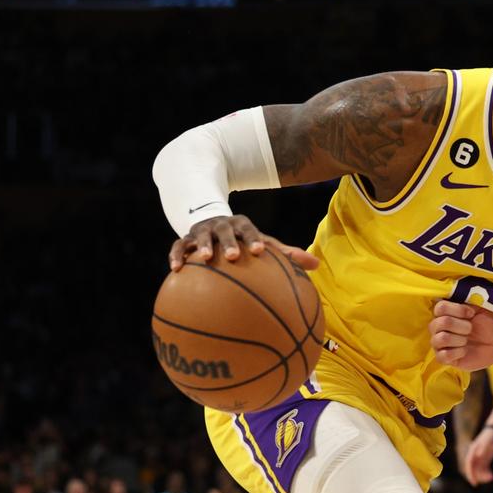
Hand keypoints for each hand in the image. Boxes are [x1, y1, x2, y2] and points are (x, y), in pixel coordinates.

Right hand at [167, 214, 319, 271]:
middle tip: (233, 256)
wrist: (212, 223)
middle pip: (225, 230)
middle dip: (229, 242)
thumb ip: (285, 254)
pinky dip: (176, 255)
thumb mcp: (261, 242)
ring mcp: (202, 231)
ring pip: (200, 235)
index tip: (260, 251)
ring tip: (203, 258)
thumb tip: (316, 265)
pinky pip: (178, 246)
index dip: (254, 239)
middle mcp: (221, 225)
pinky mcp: (184, 239)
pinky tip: (176, 270)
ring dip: (201, 245)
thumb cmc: (243, 240)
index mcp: (242, 225)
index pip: (250, 229)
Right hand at [430, 301, 492, 369]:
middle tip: (471, 329)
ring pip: (441, 339)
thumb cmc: (486, 324)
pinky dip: (457, 352)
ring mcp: (439, 343)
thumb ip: (470, 300)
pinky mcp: (444, 358)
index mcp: (445, 313)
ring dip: (459, 339)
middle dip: (460, 326)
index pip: (440, 307)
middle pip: (440, 323)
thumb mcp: (482, 309)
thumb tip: (458, 293)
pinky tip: (465, 351)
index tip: (472, 314)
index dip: (458, 310)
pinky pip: (443, 356)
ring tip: (467, 340)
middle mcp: (438, 327)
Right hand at [461, 426, 492, 485]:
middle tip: (489, 479)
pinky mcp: (484, 460)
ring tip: (492, 477)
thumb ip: (483, 447)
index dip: (470, 474)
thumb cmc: (490, 436)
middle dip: (479, 476)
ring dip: (484, 476)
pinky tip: (492, 476)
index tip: (473, 482)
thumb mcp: (488, 440)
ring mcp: (479, 458)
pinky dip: (487, 474)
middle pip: (474, 470)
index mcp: (472, 451)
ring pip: (479, 471)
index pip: (469, 465)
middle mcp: (474, 456)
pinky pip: (484, 469)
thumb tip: (478, 455)